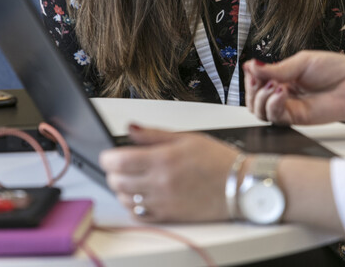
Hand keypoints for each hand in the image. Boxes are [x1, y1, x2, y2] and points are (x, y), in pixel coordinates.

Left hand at [99, 125, 238, 221]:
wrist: (238, 185)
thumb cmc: (216, 159)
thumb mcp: (185, 137)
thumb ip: (154, 134)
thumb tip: (131, 128)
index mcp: (163, 160)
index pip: (119, 161)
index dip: (107, 157)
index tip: (108, 153)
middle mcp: (160, 183)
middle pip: (118, 181)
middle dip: (113, 171)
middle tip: (119, 163)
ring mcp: (162, 202)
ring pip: (125, 199)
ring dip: (121, 188)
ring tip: (129, 177)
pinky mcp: (168, 216)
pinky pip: (138, 215)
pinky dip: (132, 205)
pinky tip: (138, 195)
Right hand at [244, 51, 344, 125]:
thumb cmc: (336, 69)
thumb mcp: (302, 62)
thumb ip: (277, 69)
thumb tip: (251, 66)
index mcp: (285, 78)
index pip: (258, 83)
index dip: (251, 78)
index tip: (251, 69)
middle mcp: (285, 94)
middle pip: (255, 101)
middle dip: (252, 90)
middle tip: (258, 80)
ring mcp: (291, 107)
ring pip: (262, 112)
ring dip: (261, 99)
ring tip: (273, 86)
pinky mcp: (299, 119)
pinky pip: (277, 117)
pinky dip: (273, 105)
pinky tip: (280, 92)